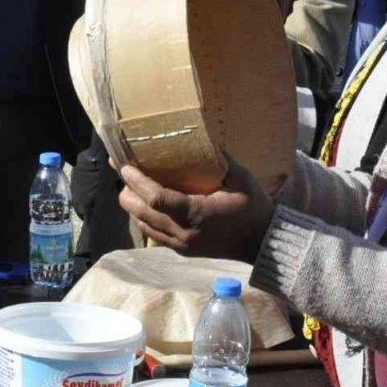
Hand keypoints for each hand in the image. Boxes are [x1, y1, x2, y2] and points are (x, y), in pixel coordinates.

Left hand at [117, 155, 274, 261]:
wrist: (263, 243)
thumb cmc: (253, 208)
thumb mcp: (240, 178)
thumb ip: (220, 158)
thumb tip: (201, 134)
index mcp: (195, 214)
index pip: (155, 198)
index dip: (136, 182)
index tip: (124, 166)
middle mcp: (183, 233)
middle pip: (141, 213)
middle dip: (128, 192)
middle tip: (123, 171)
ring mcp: (182, 245)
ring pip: (143, 225)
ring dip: (134, 206)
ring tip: (131, 186)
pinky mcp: (183, 251)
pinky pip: (154, 235)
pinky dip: (144, 218)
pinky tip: (145, 205)